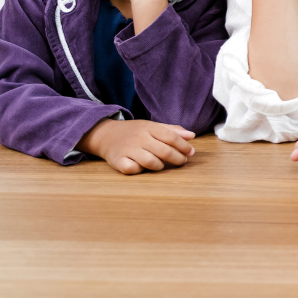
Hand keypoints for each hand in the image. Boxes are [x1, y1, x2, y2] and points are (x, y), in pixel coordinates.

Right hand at [78, 118, 195, 174]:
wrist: (105, 135)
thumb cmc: (134, 132)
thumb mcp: (152, 126)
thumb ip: (172, 130)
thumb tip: (192, 136)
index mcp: (149, 127)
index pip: (171, 136)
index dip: (184, 146)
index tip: (191, 152)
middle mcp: (139, 138)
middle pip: (164, 151)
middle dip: (177, 158)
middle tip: (182, 161)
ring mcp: (127, 150)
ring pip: (150, 162)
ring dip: (160, 166)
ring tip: (162, 165)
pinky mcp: (118, 161)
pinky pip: (133, 169)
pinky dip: (140, 170)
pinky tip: (142, 168)